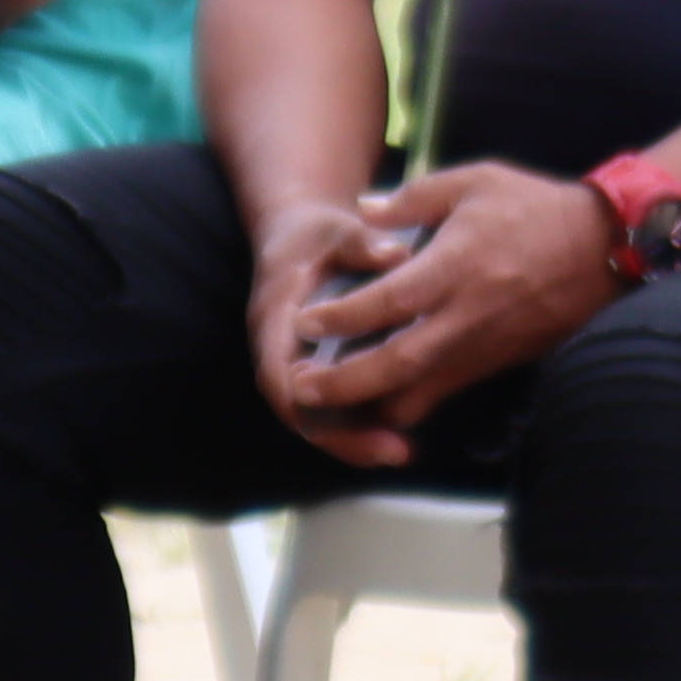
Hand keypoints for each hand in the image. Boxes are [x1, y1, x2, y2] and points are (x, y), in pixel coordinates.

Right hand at [246, 194, 409, 463]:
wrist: (302, 236)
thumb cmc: (318, 233)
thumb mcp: (337, 228)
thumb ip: (362, 242)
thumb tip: (397, 254)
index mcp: (275, 321)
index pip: (279, 377)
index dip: (308, 404)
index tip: (348, 418)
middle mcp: (282, 353)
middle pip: (301, 412)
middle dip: (344, 438)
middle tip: (394, 452)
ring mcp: (301, 367)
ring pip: (321, 416)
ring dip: (358, 438)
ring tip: (402, 451)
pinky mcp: (323, 371)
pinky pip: (339, 406)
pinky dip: (366, 420)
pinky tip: (405, 428)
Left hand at [272, 159, 619, 457]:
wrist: (606, 248)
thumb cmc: (537, 208)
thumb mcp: (475, 180)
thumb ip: (414, 196)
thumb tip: (366, 209)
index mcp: (455, 266)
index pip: (385, 302)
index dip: (340, 317)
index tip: (306, 321)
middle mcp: (465, 315)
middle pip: (396, 364)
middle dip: (344, 383)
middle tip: (303, 387)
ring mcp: (483, 346)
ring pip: (420, 393)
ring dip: (371, 405)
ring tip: (331, 406)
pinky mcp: (497, 362)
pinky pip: (444, 393)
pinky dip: (409, 403)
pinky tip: (380, 400)